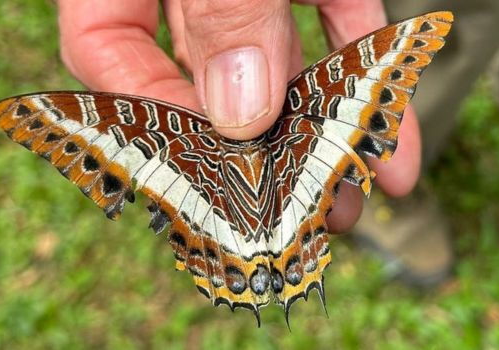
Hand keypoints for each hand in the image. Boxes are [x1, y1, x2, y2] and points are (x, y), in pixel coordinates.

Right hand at [58, 0, 420, 231]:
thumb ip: (221, 7)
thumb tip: (241, 110)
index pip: (107, 47)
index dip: (148, 110)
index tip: (211, 164)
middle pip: (210, 72)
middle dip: (259, 148)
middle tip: (293, 210)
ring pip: (282, 57)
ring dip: (321, 127)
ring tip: (350, 193)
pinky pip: (340, 12)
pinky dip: (368, 63)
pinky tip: (391, 125)